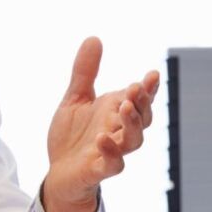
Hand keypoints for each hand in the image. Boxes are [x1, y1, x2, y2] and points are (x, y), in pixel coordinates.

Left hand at [43, 37, 158, 211]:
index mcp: (116, 112)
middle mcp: (119, 131)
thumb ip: (85, 72)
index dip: (149, 88)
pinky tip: (101, 138)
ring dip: (132, 124)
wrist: (58, 173)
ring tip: (124, 107)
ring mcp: (112, 152)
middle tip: (136, 88)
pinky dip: (110, 151)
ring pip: (134, 141)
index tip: (153, 74)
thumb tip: (95, 38)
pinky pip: (113, 164)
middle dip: (143, 102)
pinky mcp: (99, 170)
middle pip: (142, 118)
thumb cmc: (72, 137)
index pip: (140, 99)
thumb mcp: (75, 98)